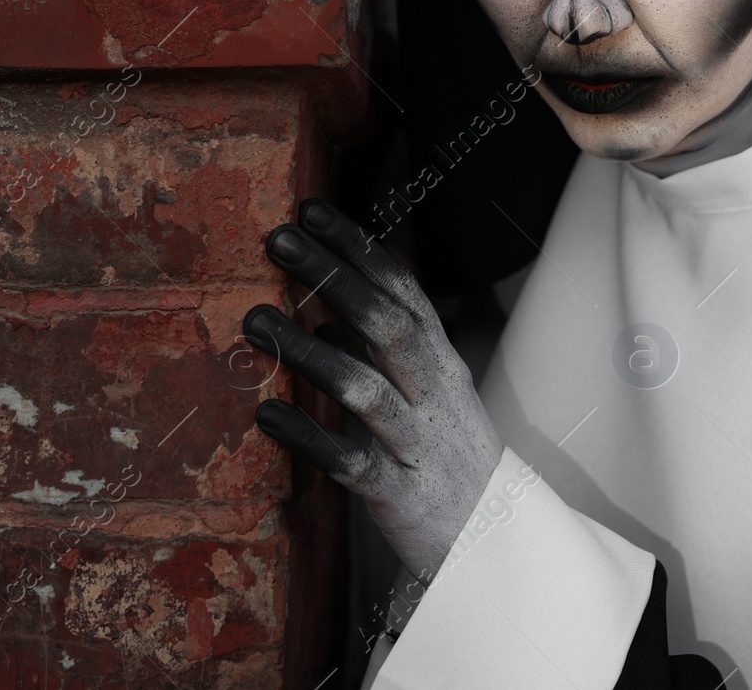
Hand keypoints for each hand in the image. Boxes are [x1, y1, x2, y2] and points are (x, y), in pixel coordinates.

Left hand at [243, 198, 502, 581]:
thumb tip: (319, 313)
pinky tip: (266, 415)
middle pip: (387, 325)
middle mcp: (434, 394)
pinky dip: (309, 435)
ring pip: (366, 389)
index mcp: (440, 361)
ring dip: (308, 351)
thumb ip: (379, 354)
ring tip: (255, 320)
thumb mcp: (426, 393)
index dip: (358, 247)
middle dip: (333, 277)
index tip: (312, 210)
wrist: (496, 542)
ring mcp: (418, 443)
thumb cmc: (445, 455)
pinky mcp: (400, 494)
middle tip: (279, 240)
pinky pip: (351, 461)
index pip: (403, 289)